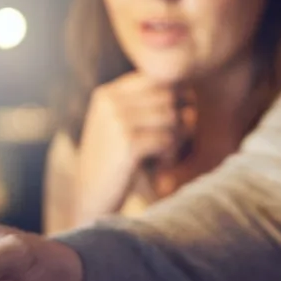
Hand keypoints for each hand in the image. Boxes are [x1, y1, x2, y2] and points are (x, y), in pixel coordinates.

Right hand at [73, 73, 193, 224]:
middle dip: (175, 121)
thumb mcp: (122, 127)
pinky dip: (169, 155)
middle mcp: (110, 102)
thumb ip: (148, 105)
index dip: (171, 101)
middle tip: (168, 145)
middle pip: (166, 96)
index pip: (155, 79)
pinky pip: (168, 138)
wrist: (90, 201)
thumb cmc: (113, 165)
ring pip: (171, 116)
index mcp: (107, 94)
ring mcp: (117, 121)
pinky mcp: (128, 143)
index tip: (167, 126)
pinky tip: (159, 168)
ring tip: (163, 157)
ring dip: (175, 139)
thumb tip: (190, 92)